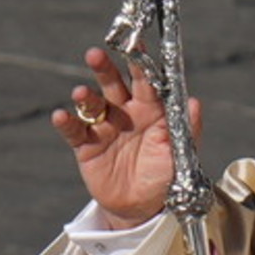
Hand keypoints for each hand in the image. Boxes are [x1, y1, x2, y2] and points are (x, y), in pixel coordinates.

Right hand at [52, 47, 201, 229]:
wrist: (143, 210)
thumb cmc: (166, 178)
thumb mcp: (181, 155)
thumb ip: (187, 128)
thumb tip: (194, 102)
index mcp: (151, 109)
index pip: (145, 81)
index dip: (140, 63)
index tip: (135, 45)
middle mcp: (125, 113)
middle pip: (113, 84)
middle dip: (104, 69)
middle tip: (95, 54)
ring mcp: (104, 127)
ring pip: (92, 104)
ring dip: (85, 96)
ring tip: (80, 93)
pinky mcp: (86, 145)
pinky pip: (74, 131)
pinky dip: (66, 122)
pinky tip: (60, 115)